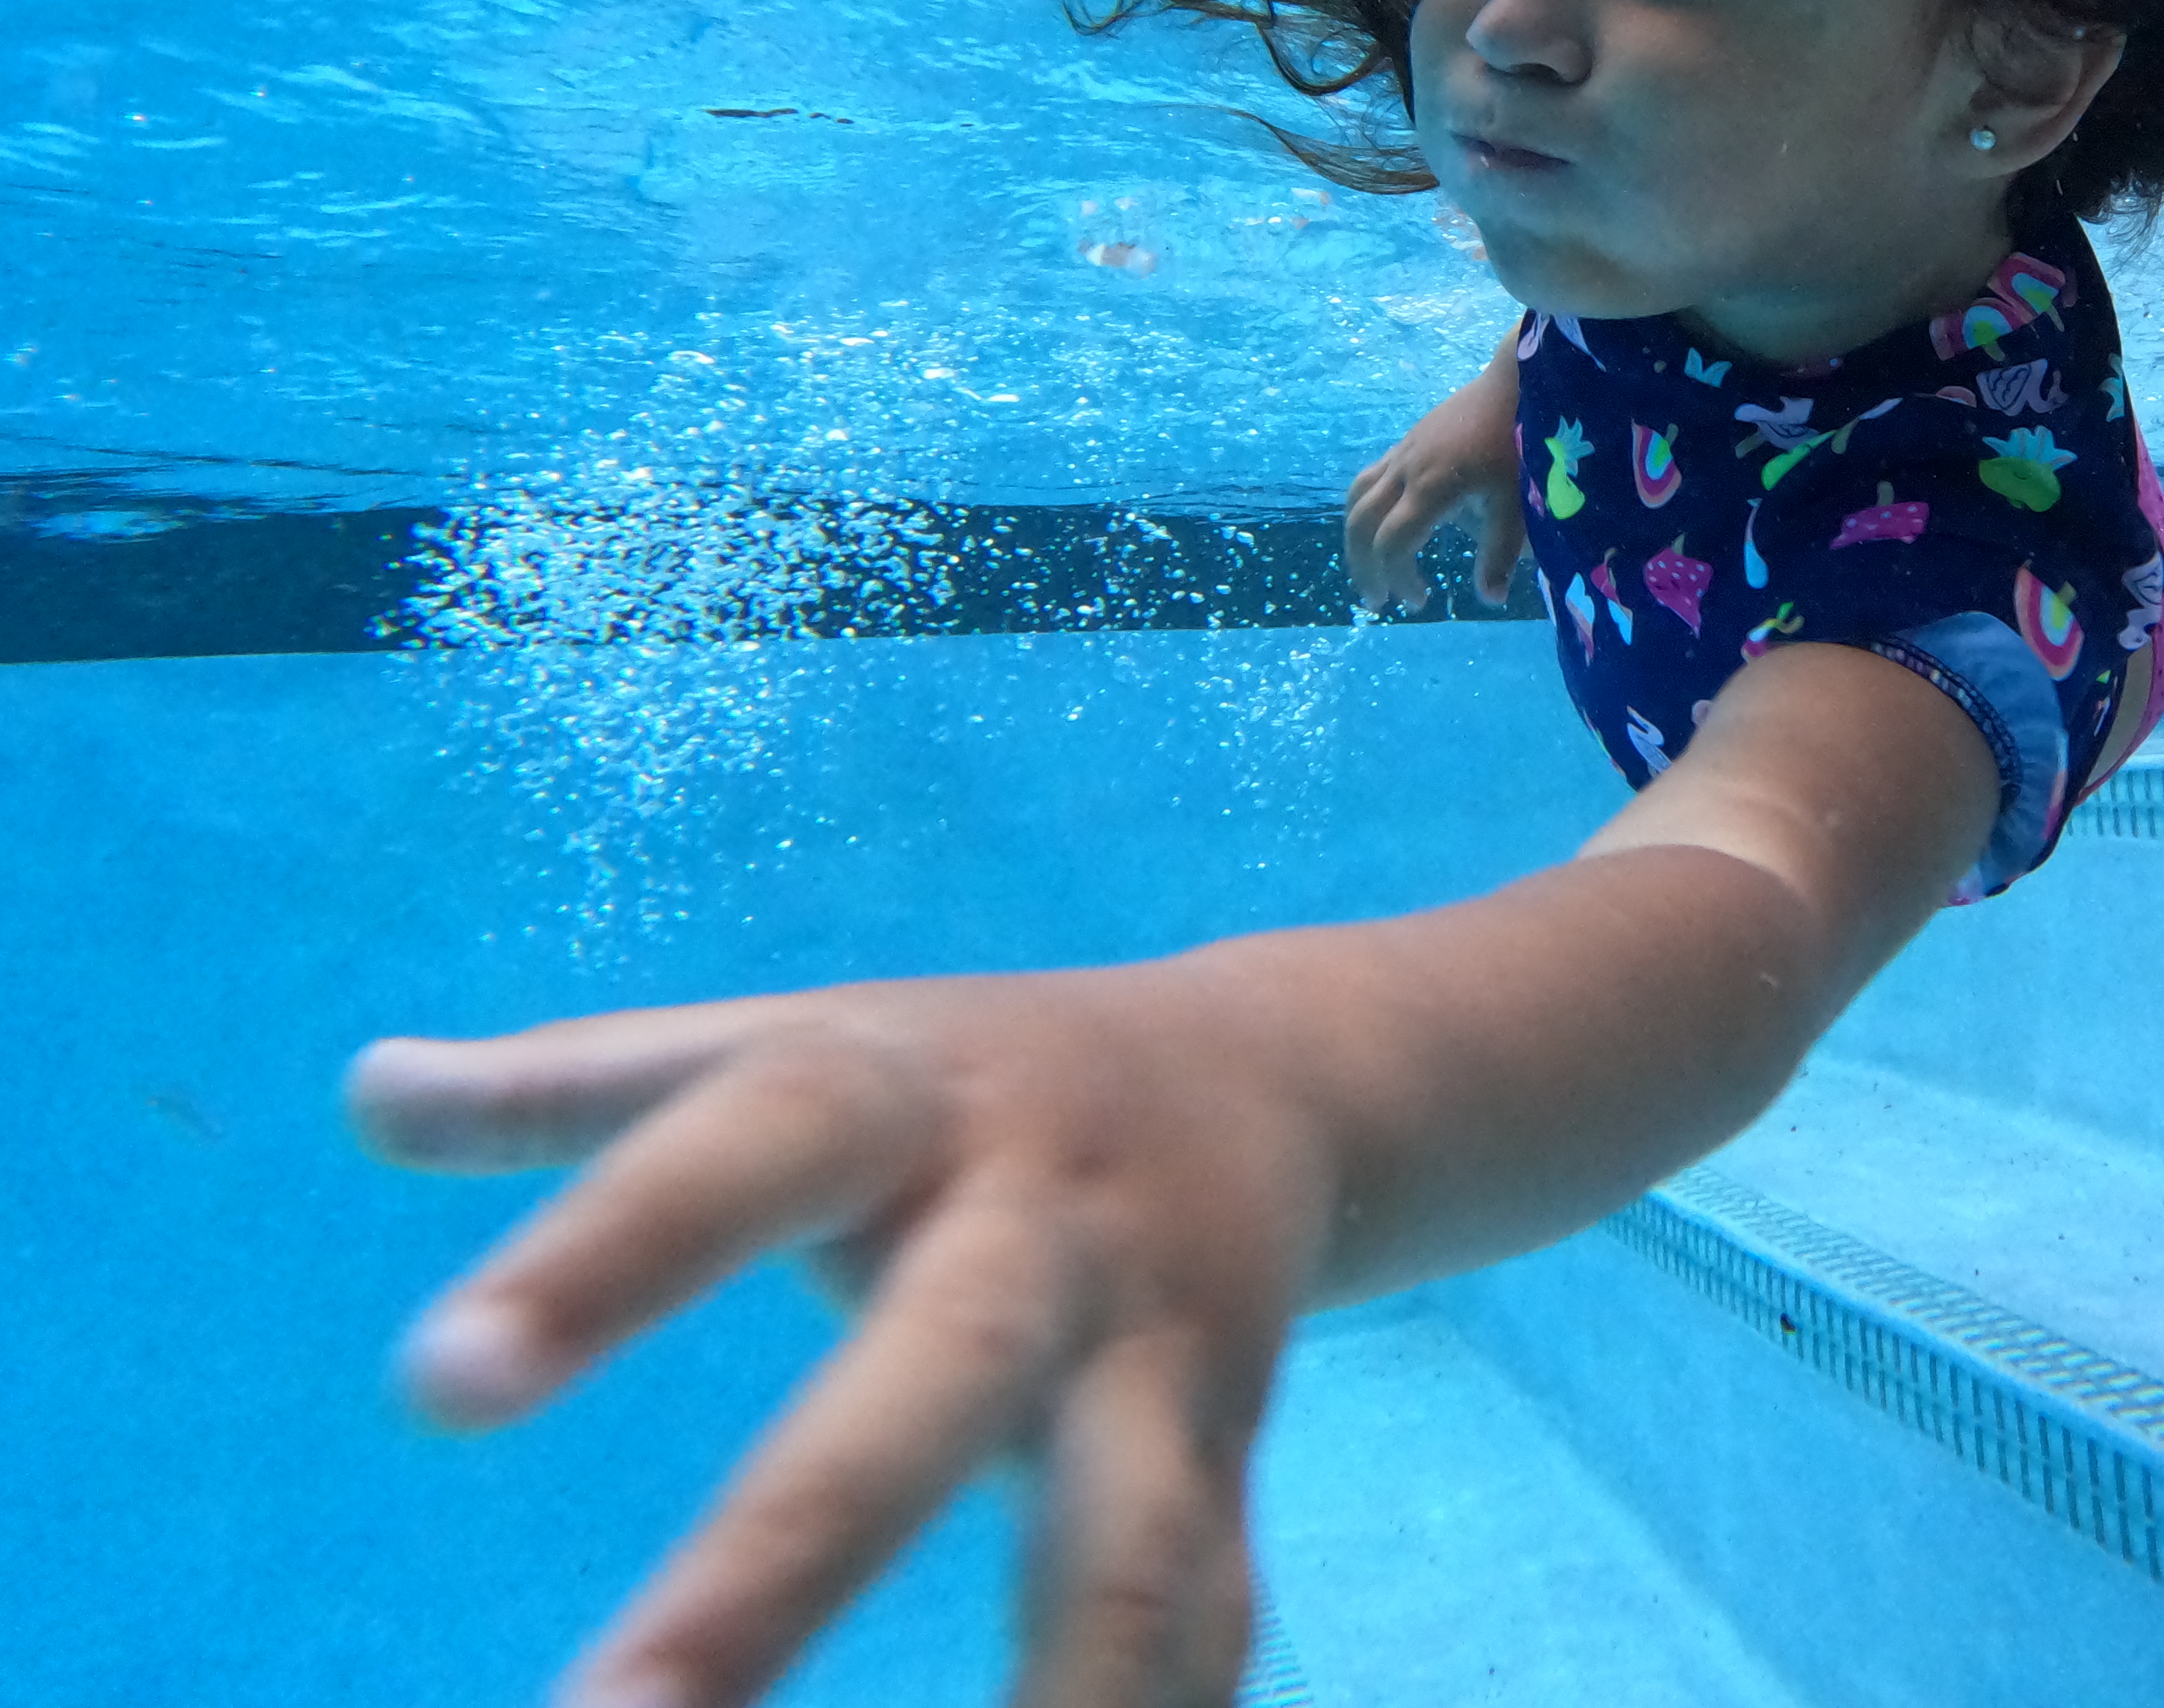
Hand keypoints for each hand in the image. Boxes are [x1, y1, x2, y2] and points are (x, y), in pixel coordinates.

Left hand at [351, 961, 1329, 1707]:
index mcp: (906, 1103)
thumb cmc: (961, 1078)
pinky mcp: (1227, 1462)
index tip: (437, 1385)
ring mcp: (1153, 1354)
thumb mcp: (789, 1039)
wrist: (1276, 1075)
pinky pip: (1204, 1622)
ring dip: (1045, 1705)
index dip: (605, 1258)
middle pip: (938, 1380)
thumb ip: (577, 1082)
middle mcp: (1042, 1229)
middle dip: (787, 1561)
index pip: (747, 1153)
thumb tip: (370, 1090)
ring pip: (1127, 1544)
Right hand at [1344, 348, 1523, 613]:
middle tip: (1378, 600)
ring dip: (1356, 538)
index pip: (1393, 543)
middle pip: (1361, 522)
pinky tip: (1387, 525)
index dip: (1397, 577)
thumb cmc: (1521, 444)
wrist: (1514, 383)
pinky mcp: (1406, 443)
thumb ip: (1501, 552)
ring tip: (1370, 568)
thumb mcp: (1517, 504)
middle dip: (1363, 566)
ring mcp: (1402, 453)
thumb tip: (1489, 599)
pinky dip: (1366, 510)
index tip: (1418, 601)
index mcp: (1431, 487)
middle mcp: (1406, 470)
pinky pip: (1368, 479)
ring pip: (1355, 497)